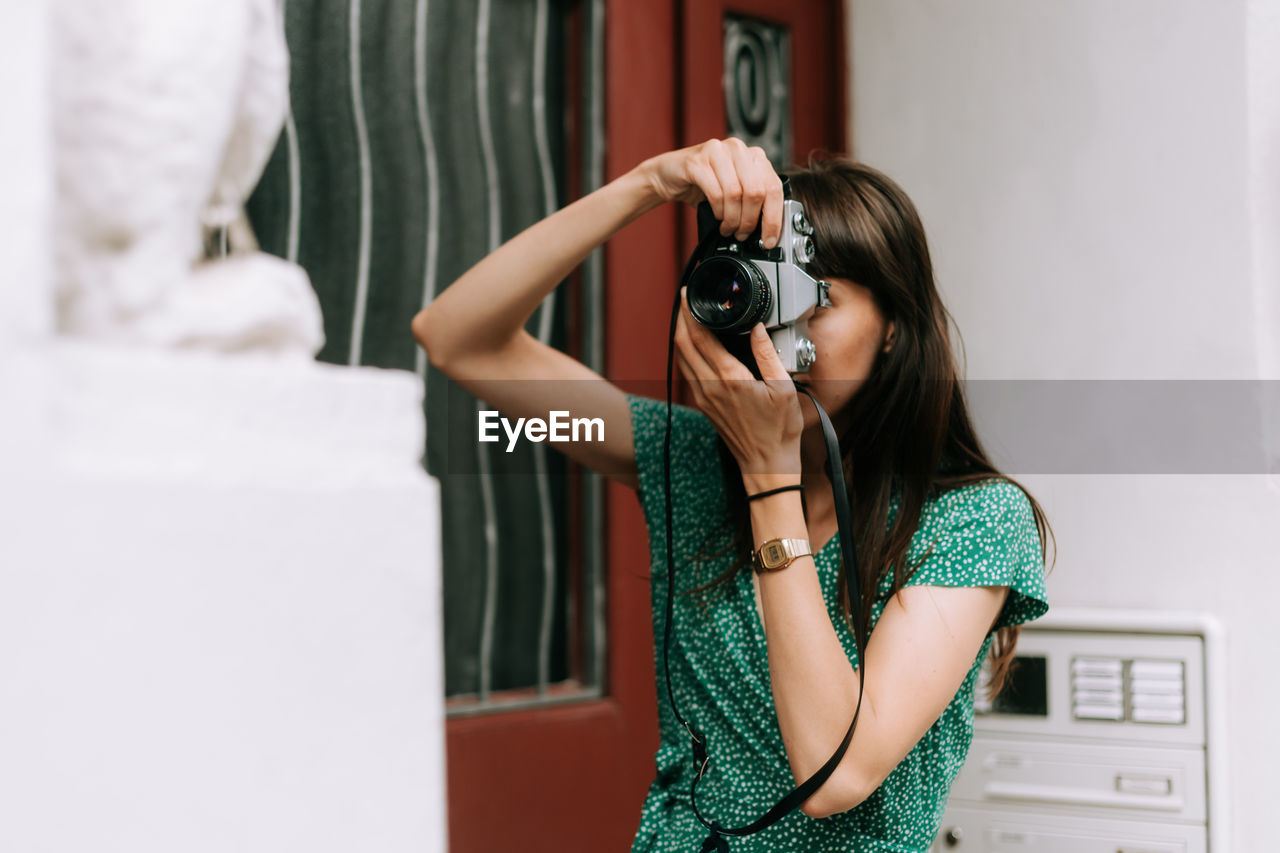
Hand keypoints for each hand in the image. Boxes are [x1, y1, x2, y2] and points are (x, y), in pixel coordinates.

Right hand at [635, 138, 784, 246]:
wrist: (669, 175)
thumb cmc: (703, 184)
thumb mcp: (735, 192)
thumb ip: (753, 202)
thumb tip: (768, 231)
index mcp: (754, 156)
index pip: (774, 187)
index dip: (774, 218)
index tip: (769, 240)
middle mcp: (739, 149)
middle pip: (757, 191)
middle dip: (750, 221)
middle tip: (742, 234)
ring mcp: (718, 152)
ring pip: (736, 194)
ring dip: (732, 219)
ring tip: (728, 228)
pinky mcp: (698, 161)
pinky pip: (716, 193)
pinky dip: (718, 211)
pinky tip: (717, 217)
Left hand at [675, 287, 803, 484]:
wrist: (767, 464)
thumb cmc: (778, 431)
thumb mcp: (783, 389)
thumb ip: (767, 355)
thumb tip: (758, 328)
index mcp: (729, 379)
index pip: (700, 337)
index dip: (690, 313)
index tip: (689, 295)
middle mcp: (710, 387)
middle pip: (683, 344)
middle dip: (680, 318)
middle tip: (684, 299)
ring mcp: (704, 397)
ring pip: (682, 358)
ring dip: (681, 335)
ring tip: (687, 316)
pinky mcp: (704, 405)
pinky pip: (688, 372)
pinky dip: (687, 352)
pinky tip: (695, 345)